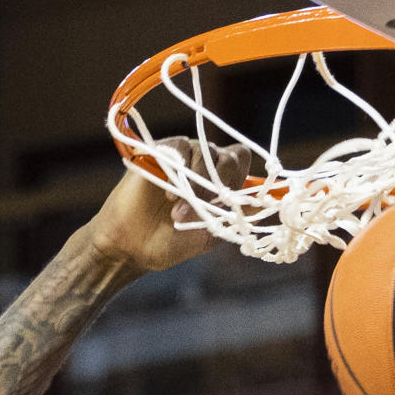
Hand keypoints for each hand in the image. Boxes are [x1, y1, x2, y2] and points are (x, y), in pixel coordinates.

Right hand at [86, 139, 250, 274]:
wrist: (130, 247)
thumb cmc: (167, 244)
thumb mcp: (207, 237)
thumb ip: (233, 221)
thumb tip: (264, 208)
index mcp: (219, 185)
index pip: (242, 164)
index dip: (243, 180)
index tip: (232, 204)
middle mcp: (204, 167)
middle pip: (231, 157)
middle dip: (222, 185)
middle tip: (204, 211)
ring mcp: (182, 157)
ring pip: (207, 152)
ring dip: (198, 185)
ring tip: (178, 214)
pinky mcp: (159, 152)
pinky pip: (179, 146)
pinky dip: (179, 169)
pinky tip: (169, 193)